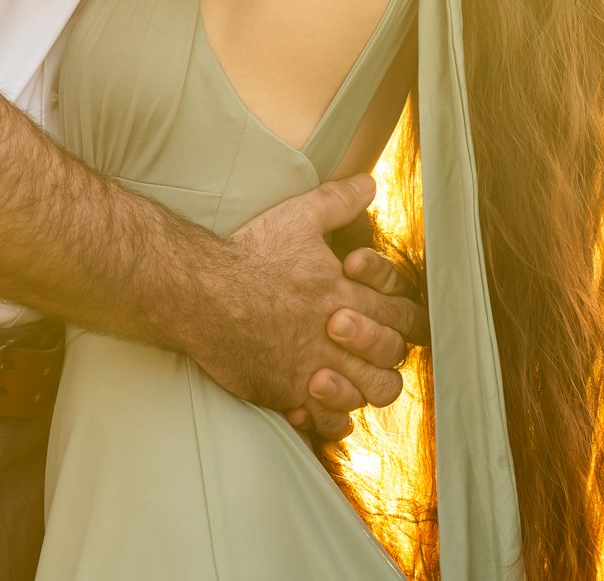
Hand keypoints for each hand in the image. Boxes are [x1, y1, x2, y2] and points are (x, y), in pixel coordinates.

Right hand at [185, 175, 410, 441]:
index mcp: (347, 294)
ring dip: (365, 386)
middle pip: (390, 359)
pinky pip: (326, 422)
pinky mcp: (287, 393)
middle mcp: (338, 338)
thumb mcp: (299, 216)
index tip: (388, 315)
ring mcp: (314, 369)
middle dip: (386, 351)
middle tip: (366, 344)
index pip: (401, 316)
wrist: (201, 291)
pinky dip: (332, 417)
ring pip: (366, 395)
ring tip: (349, 375)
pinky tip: (322, 403)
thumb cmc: (251, 253)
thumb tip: (370, 182)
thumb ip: (339, 201)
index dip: (402, 317)